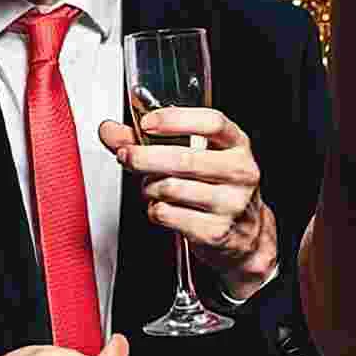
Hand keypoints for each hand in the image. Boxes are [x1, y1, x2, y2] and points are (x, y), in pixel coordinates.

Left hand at [100, 108, 275, 298]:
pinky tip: (162, 207)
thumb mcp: (193, 155)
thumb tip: (110, 130)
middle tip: (126, 155)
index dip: (175, 120)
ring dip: (149, 187)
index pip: (212, 123)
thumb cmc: (214, 186)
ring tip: (150, 187)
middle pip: (185, 159)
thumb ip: (148, 140)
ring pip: (171, 188)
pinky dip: (155, 209)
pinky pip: (168, 214)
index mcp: (237, 144)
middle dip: (144, 157)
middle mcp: (240, 172)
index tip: (147, 123)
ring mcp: (232, 203)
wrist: (246, 235)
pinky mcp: (216, 231)